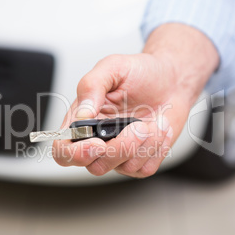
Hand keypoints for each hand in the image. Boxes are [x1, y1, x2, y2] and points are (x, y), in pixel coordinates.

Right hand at [53, 23, 218, 177]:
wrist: (171, 79)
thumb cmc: (140, 73)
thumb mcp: (113, 67)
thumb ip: (91, 86)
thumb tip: (81, 115)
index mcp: (82, 121)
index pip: (63, 151)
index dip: (75, 154)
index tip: (98, 142)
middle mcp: (98, 140)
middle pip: (94, 166)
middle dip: (119, 149)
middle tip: (137, 127)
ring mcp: (119, 153)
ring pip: (122, 167)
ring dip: (144, 143)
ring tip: (151, 121)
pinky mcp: (140, 159)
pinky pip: (144, 168)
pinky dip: (156, 147)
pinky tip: (158, 128)